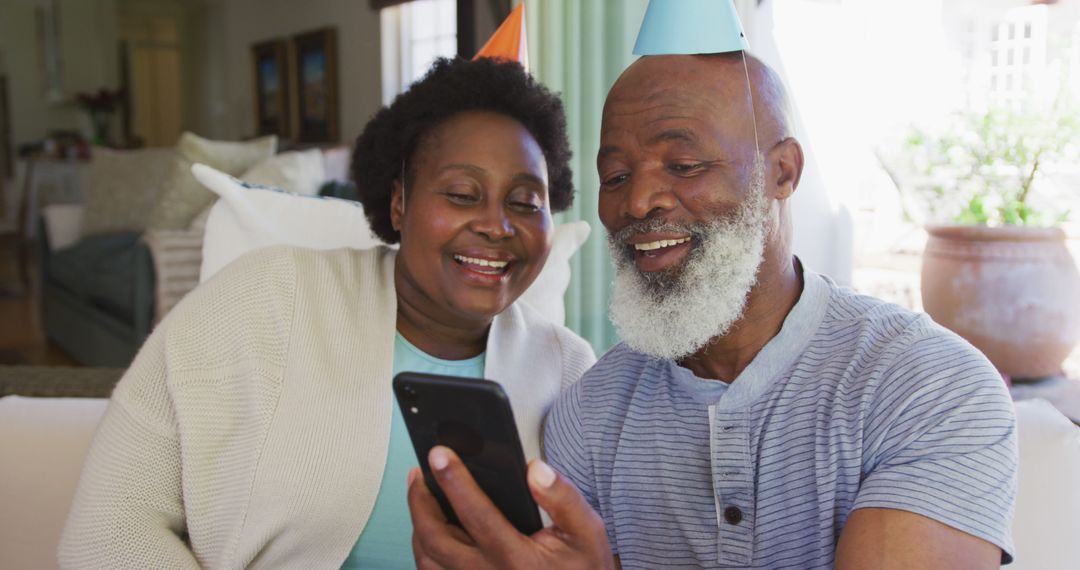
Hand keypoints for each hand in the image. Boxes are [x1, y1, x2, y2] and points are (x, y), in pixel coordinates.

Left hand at [407, 446, 614, 569]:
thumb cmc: (581, 569)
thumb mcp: (587, 532)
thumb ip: (563, 498)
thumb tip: (535, 469)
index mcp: (517, 561)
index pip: (477, 515)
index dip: (455, 481)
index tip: (440, 455)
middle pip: (436, 539)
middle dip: (420, 501)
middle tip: (418, 474)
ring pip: (427, 559)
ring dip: (419, 524)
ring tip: (421, 494)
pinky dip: (425, 548)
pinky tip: (430, 527)